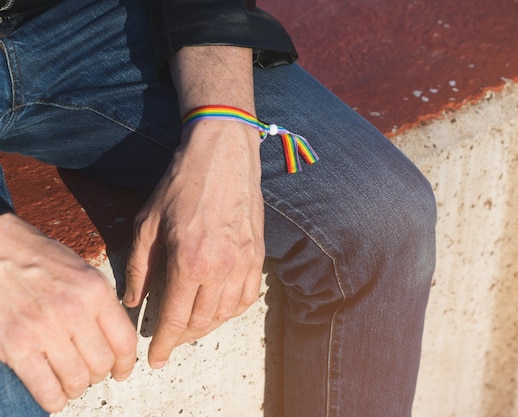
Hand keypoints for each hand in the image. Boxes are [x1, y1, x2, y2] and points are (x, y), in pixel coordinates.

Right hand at [0, 213, 136, 412]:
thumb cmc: (40, 260)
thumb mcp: (83, 272)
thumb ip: (101, 303)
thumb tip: (114, 337)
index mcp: (95, 291)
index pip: (124, 341)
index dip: (126, 363)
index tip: (122, 370)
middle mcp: (74, 311)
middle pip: (102, 363)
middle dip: (100, 374)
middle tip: (90, 373)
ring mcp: (44, 330)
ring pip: (77, 379)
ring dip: (77, 387)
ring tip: (71, 382)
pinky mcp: (16, 346)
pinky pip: (46, 388)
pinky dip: (54, 400)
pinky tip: (55, 396)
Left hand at [124, 119, 264, 368]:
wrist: (223, 155)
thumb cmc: (182, 185)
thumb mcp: (148, 223)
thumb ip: (140, 267)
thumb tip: (134, 301)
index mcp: (190, 261)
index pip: (175, 318)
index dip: (163, 343)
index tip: (155, 359)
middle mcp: (221, 268)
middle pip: (203, 322)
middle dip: (183, 338)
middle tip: (168, 341)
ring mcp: (244, 262)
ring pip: (227, 313)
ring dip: (207, 327)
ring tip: (191, 326)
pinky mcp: (258, 254)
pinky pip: (248, 296)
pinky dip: (232, 310)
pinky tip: (219, 308)